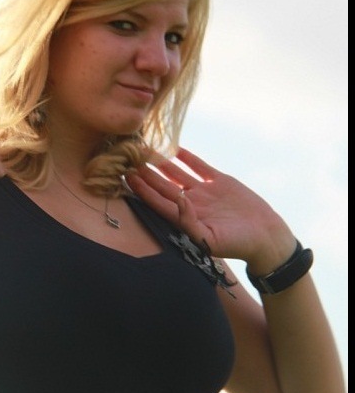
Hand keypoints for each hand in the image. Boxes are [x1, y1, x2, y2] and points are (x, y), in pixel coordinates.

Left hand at [126, 147, 294, 266]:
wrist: (266, 237)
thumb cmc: (237, 245)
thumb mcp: (211, 240)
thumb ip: (190, 223)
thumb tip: (177, 202)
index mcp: (185, 219)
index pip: (158, 201)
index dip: (142, 189)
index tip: (127, 175)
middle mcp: (191, 204)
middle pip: (163, 185)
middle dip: (146, 173)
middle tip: (129, 157)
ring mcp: (204, 192)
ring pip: (177, 173)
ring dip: (162, 162)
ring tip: (145, 149)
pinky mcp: (220, 182)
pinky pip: (199, 166)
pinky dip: (187, 157)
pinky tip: (173, 147)